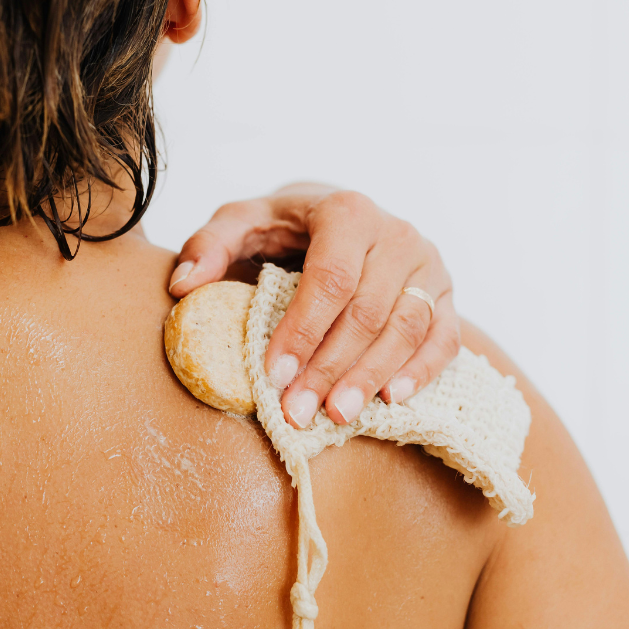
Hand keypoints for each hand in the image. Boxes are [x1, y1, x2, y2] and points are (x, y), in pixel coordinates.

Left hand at [168, 184, 458, 427]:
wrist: (346, 218)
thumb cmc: (288, 227)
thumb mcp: (243, 222)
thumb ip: (209, 244)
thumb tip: (183, 285)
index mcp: (347, 212)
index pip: (330, 278)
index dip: (302, 330)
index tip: (273, 374)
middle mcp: (397, 234)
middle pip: (367, 311)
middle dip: (330, 368)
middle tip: (297, 411)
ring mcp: (428, 266)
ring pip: (406, 328)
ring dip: (370, 378)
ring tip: (335, 416)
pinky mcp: (445, 295)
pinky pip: (443, 337)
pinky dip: (421, 371)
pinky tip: (391, 399)